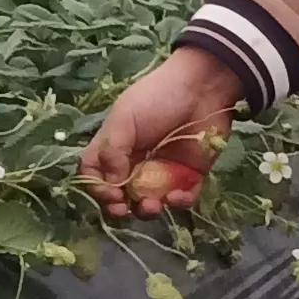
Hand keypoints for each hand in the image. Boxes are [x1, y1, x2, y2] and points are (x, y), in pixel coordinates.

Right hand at [80, 50, 241, 217]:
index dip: (97, 189)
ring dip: (147, 210)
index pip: (96, 176)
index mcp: (115, 148)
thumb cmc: (156, 98)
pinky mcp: (190, 175)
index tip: (109, 195)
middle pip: (121, 196)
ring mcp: (164, 172)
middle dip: (120, 207)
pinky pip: (183, 199)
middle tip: (124, 209)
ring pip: (150, 203)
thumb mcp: (124, 119)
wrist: (202, 88)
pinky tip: (176, 196)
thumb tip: (112, 184)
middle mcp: (136, 164)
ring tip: (152, 205)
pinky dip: (179, 203)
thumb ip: (111, 152)